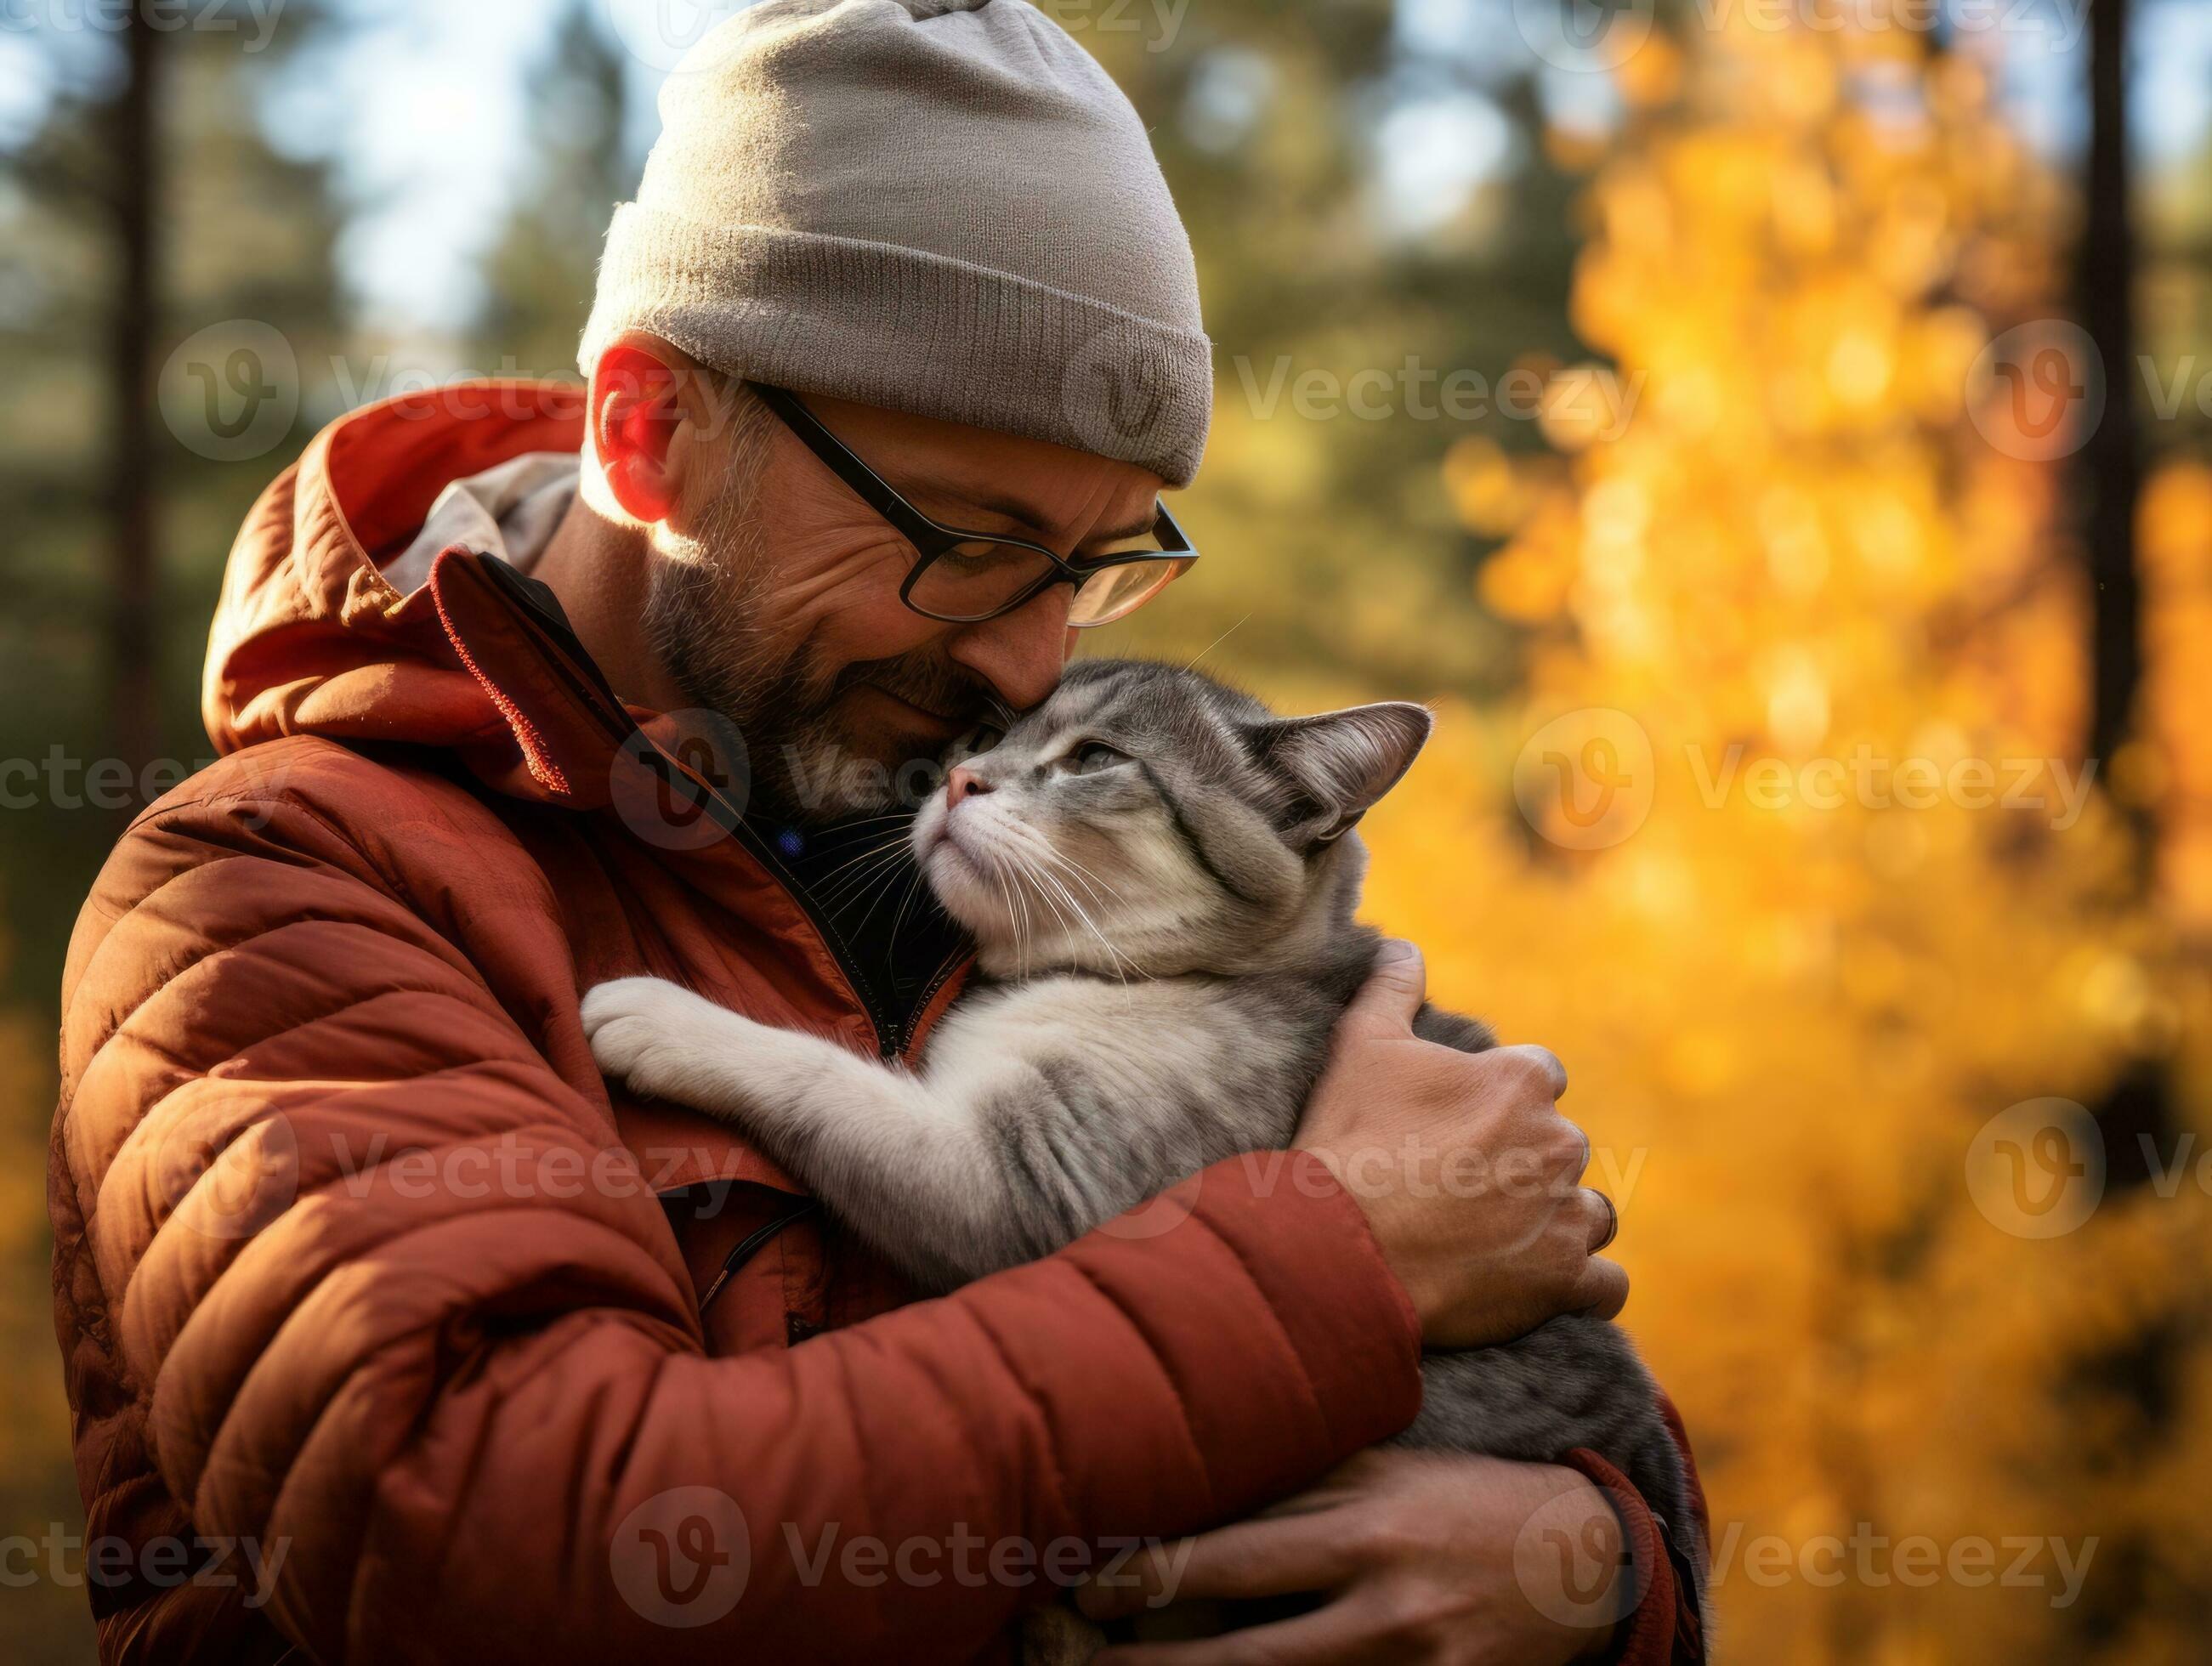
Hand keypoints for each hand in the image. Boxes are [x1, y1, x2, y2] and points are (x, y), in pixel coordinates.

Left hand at [1078, 1449, 1631, 1663]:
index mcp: (1361, 1528)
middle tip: (1084, 1660)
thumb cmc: (1457, 1502)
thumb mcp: (1379, 1472)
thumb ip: (1292, 1487)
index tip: (1086, 1589)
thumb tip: (1186, 1496)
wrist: (1582, 1562)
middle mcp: (1383, 1607)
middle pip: (1241, 1656)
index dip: (1145, 1580)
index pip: (1228, 1561)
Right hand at [1292, 941, 1623, 1348]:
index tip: (1467, 1127)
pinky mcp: (1564, 1279)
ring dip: (1560, 1222)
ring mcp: (1565, 1214)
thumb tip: (1402, 945)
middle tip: (1467, 1191)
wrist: (1343, 1246)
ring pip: (1591, 1213)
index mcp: (1520, 1081)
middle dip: (1528, 1166)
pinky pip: (1607, 1284)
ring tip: (1504, 1241)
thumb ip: (1391, 987)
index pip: (1541, 1079)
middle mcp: (1558, 1143)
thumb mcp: (1361, 1046)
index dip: (1504, 1103)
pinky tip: (1549, 1287)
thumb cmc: (1351, 1141)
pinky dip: (1586, 1286)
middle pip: (1563, 1148)